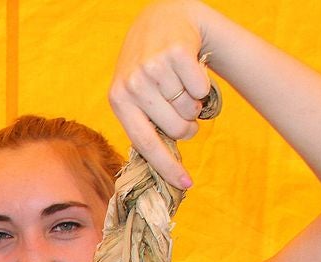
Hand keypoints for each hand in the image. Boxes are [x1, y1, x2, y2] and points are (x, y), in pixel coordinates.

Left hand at [108, 0, 213, 188]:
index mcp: (118, 101)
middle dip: (187, 124)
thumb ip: (144, 123)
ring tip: (180, 82)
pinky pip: (201, 89)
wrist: (164, 18)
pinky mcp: (176, 54)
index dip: (166, 166)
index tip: (185, 184)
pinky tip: (189, 69)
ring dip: (193, 101)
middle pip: (176, 129)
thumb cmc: (150, 65)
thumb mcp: (135, 92)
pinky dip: (203, 84)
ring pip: (190, 109)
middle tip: (181, 106)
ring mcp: (153, 68)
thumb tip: (164, 167)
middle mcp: (132, 85)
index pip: (144, 143)